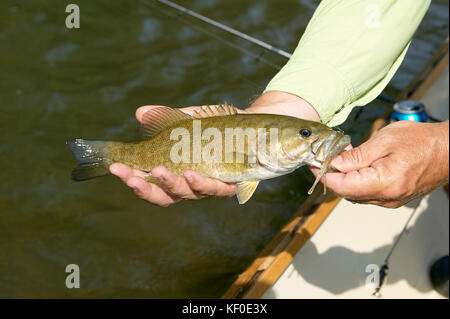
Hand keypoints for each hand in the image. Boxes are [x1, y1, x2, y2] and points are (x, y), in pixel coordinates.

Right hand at [109, 105, 236, 206]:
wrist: (253, 126)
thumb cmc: (217, 127)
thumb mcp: (188, 120)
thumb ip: (165, 118)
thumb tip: (140, 113)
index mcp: (176, 173)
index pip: (150, 182)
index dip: (132, 178)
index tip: (115, 167)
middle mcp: (191, 185)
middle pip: (164, 195)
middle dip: (145, 188)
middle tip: (129, 177)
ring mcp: (210, 186)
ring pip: (188, 194)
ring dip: (172, 184)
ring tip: (159, 170)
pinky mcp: (231, 184)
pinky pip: (216, 188)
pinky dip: (202, 182)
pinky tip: (191, 172)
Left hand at [314, 120, 448, 207]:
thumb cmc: (422, 141)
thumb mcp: (384, 141)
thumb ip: (357, 156)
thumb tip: (334, 164)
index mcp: (383, 183)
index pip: (341, 187)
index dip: (324, 175)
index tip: (314, 163)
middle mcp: (387, 198)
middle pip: (346, 193)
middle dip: (333, 176)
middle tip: (327, 157)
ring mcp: (392, 201)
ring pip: (356, 195)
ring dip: (345, 180)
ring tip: (344, 159)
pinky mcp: (395, 198)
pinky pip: (369, 194)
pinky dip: (358, 182)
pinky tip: (359, 167)